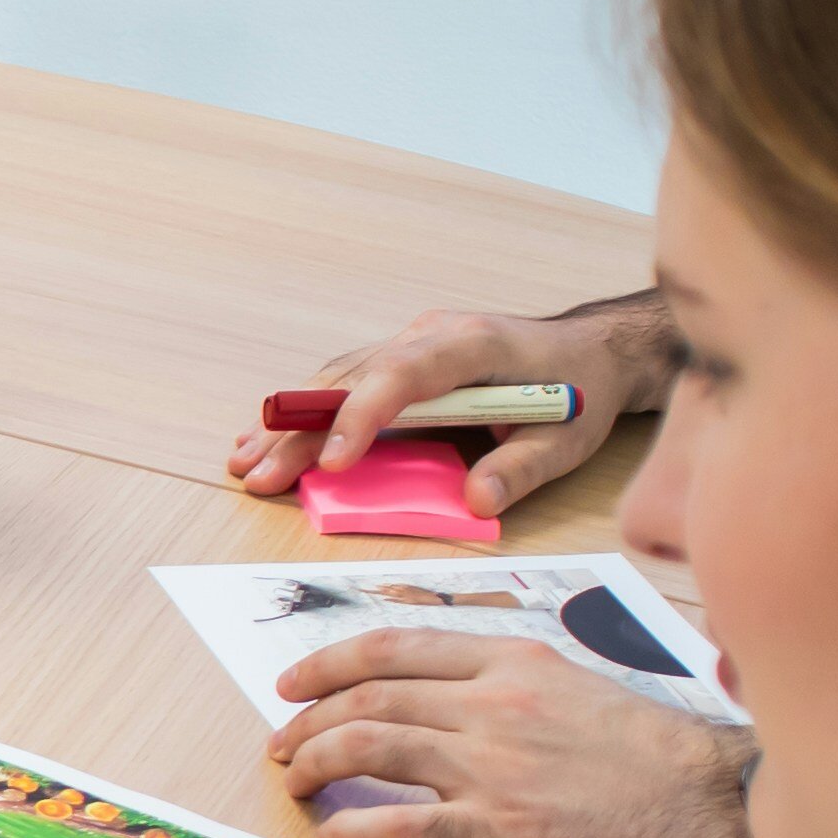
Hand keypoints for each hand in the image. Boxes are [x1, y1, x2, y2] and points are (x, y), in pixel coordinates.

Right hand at [229, 295, 674, 515]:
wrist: (593, 350)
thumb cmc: (580, 394)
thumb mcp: (568, 440)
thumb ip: (522, 469)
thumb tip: (475, 502)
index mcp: (473, 346)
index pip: (402, 374)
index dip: (360, 416)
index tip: (331, 463)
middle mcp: (433, 334)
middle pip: (352, 379)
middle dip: (299, 429)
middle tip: (257, 474)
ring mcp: (413, 340)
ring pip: (338, 377)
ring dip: (289, 420)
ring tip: (244, 459)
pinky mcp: (403, 357)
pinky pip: (346, 381)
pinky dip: (306, 411)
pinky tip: (269, 435)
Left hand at [271, 633, 763, 837]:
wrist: (716, 809)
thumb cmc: (659, 757)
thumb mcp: (583, 689)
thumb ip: (514, 685)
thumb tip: (448, 697)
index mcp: (515, 661)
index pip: (396, 645)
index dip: (328, 664)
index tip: (291, 685)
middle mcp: (494, 703)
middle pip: (369, 696)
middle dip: (306, 720)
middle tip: (280, 746)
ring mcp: (494, 766)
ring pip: (369, 748)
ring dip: (314, 766)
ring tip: (295, 786)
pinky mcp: (502, 830)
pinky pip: (401, 826)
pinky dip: (352, 832)